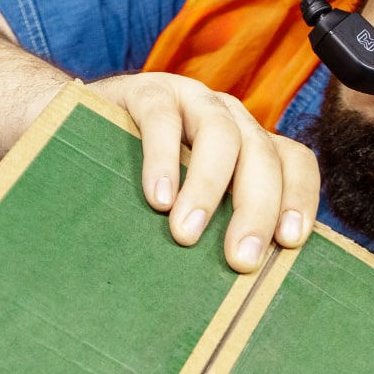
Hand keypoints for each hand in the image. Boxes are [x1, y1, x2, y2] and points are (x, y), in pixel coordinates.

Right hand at [90, 72, 320, 272]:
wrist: (73, 130)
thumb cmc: (142, 184)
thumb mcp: (191, 203)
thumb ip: (219, 226)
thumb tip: (245, 281)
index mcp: (250, 144)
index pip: (294, 161)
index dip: (299, 197)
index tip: (290, 241)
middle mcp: (230, 117)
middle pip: (261, 154)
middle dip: (256, 208)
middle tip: (239, 259)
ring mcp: (191, 99)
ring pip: (220, 134)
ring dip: (207, 187)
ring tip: (186, 233)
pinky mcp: (147, 92)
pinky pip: (163, 120)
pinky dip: (162, 160)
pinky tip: (156, 198)